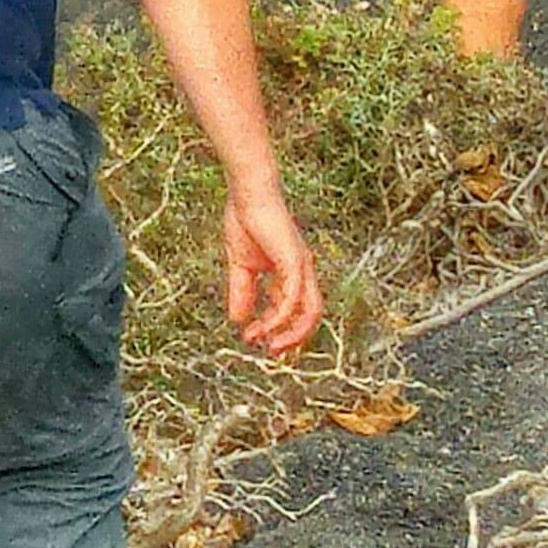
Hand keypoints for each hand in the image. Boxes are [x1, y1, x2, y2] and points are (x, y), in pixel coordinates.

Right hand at [221, 183, 321, 357]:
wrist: (248, 194)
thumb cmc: (246, 221)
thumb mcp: (240, 265)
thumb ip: (242, 292)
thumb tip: (237, 320)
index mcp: (291, 272)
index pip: (294, 309)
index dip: (277, 328)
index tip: (254, 340)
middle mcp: (303, 273)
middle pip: (310, 315)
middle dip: (293, 338)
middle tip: (271, 352)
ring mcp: (302, 268)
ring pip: (309, 311)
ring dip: (291, 333)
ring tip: (269, 345)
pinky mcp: (295, 262)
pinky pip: (293, 298)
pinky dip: (280, 316)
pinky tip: (263, 325)